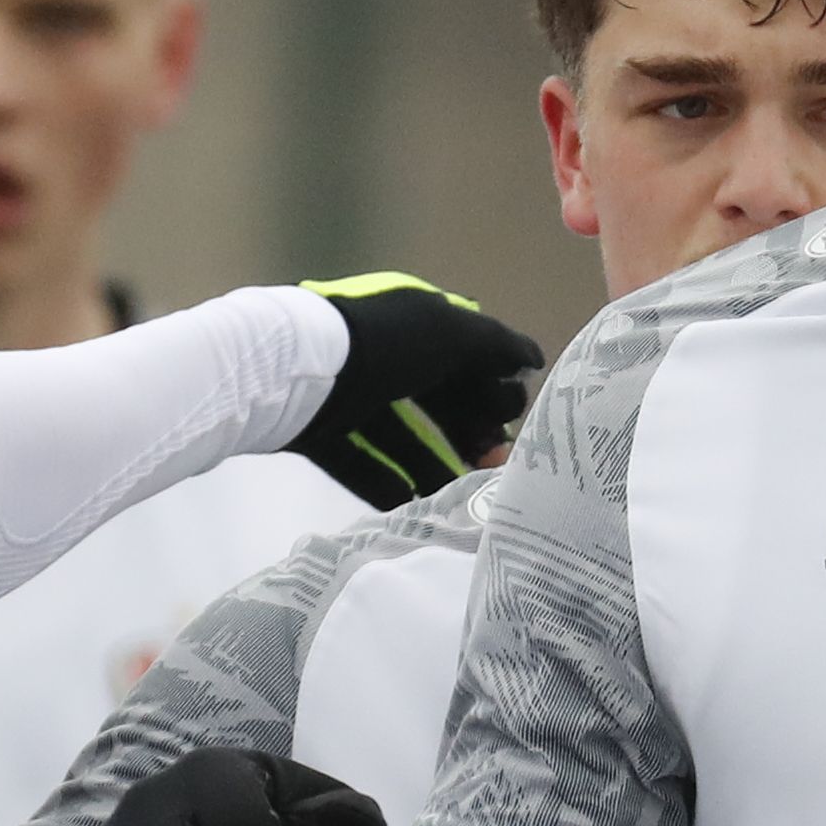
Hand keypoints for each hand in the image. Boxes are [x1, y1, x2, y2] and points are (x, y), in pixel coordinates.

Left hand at [293, 274, 543, 503]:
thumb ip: (497, 346)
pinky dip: (387, 482)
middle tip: (493, 463)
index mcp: (415, 324)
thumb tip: (534, 358)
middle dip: (471, 431)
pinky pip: (361, 461)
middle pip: (439, 400)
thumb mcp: (450, 333)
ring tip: (458, 492)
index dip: (493, 389)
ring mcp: (349, 394)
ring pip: (404, 435)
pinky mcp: (319, 429)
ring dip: (435, 464)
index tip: (508, 422)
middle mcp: (384, 356)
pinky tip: (412, 502)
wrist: (292, 367)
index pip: (467, 358)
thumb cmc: (381, 344)